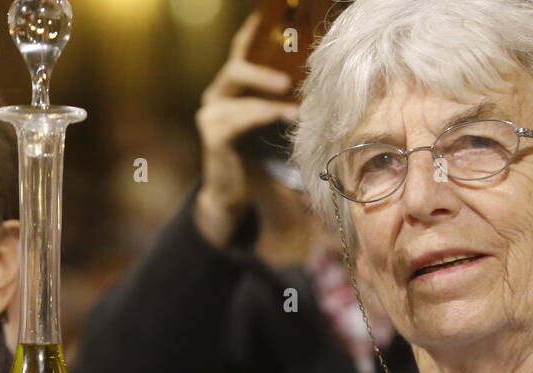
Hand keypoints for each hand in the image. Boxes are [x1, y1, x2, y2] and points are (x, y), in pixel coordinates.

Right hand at [194, 10, 300, 248]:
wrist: (235, 195)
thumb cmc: (259, 157)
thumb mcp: (274, 123)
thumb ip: (286, 100)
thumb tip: (322, 80)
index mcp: (233, 88)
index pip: (242, 51)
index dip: (254, 32)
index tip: (270, 17)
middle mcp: (217, 95)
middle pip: (236, 65)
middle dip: (263, 67)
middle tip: (290, 77)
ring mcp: (210, 113)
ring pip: (236, 89)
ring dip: (269, 95)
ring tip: (295, 106)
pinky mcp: (212, 135)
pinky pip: (237, 118)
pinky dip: (263, 115)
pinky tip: (283, 118)